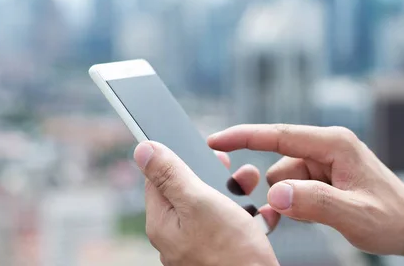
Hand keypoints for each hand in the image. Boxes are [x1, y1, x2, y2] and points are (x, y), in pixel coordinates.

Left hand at [134, 141, 278, 265]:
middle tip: (234, 171)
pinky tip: (260, 214)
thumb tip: (143, 149)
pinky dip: (248, 215)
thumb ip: (170, 174)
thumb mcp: (199, 202)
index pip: (158, 178)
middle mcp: (177, 235)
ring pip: (215, 206)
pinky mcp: (223, 252)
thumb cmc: (231, 254)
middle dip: (215, 175)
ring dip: (236, 192)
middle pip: (189, 190)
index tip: (202, 151)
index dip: (179, 158)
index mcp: (163, 222)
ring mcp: (200, 245)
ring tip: (252, 189)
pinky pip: (232, 225)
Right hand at [208, 124, 403, 256]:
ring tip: (318, 215)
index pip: (279, 136)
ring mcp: (326, 160)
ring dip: (290, 199)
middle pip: (280, 161)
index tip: (216, 141)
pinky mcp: (325, 174)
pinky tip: (318, 214)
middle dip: (277, 188)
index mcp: (334, 144)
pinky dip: (296, 202)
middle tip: (293, 212)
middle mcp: (327, 146)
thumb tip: (275, 193)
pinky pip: (295, 186)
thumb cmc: (392, 218)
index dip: (244, 136)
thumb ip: (313, 203)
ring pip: (285, 177)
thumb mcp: (354, 215)